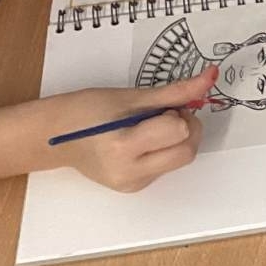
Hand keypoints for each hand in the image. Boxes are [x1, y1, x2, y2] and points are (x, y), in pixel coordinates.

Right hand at [49, 68, 214, 192]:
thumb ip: (175, 92)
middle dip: (185, 128)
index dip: (177, 112)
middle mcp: (129, 172)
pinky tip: (142, 140)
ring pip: (180, 160)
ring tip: (149, 126)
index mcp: (123, 147)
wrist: (54, 138)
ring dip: (177, 139)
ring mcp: (132, 184)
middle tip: (162, 113)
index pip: (179, 131)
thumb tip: (211, 77)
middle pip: (187, 151)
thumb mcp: (131, 96)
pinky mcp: (134, 187)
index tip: (162, 105)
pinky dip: (165, 149)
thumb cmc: (86, 111)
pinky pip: (167, 166)